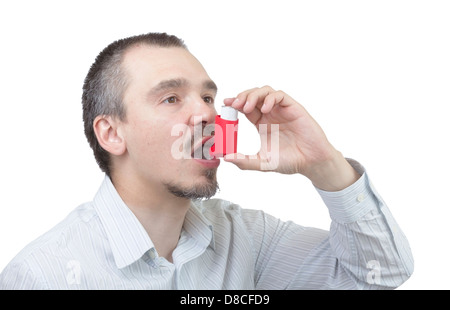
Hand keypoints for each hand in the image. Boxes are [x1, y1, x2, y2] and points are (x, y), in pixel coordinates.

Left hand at [223, 86, 359, 190]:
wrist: (311, 163)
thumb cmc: (289, 161)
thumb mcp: (262, 162)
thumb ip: (244, 161)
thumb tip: (225, 158)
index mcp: (262, 123)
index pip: (245, 107)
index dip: (235, 103)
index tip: (225, 105)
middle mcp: (271, 114)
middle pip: (253, 95)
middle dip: (241, 96)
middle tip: (234, 105)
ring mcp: (282, 110)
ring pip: (265, 91)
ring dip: (253, 95)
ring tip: (246, 107)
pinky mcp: (294, 108)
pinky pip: (280, 95)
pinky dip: (270, 98)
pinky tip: (265, 109)